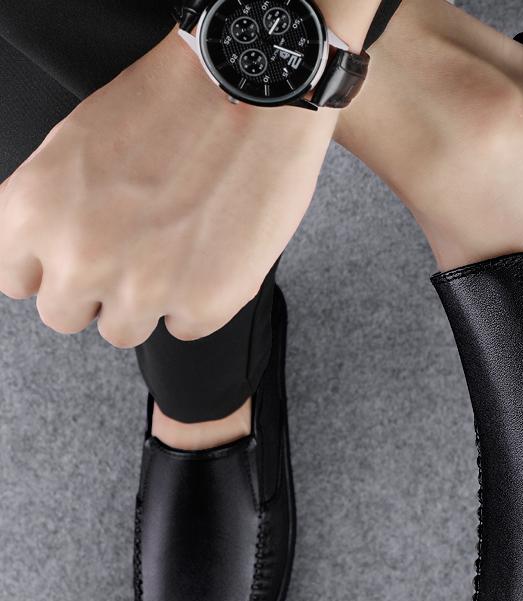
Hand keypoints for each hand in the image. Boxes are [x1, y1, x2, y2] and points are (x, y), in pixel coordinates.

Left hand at [0, 29, 337, 347]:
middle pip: (66, 316)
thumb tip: (55, 255)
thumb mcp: (74, 147)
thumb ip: (55, 212)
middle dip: (96, 291)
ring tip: (176, 255)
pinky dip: (199, 300)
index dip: (51, 269)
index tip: (75, 260)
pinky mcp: (203, 304)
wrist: (248, 97)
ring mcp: (143, 289)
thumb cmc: (170, 106)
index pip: (16, 280)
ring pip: (123, 331)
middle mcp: (81, 259)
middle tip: (133, 255)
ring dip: (145, 302)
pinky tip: (213, 255)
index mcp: (35, 213)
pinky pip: (186, 327)